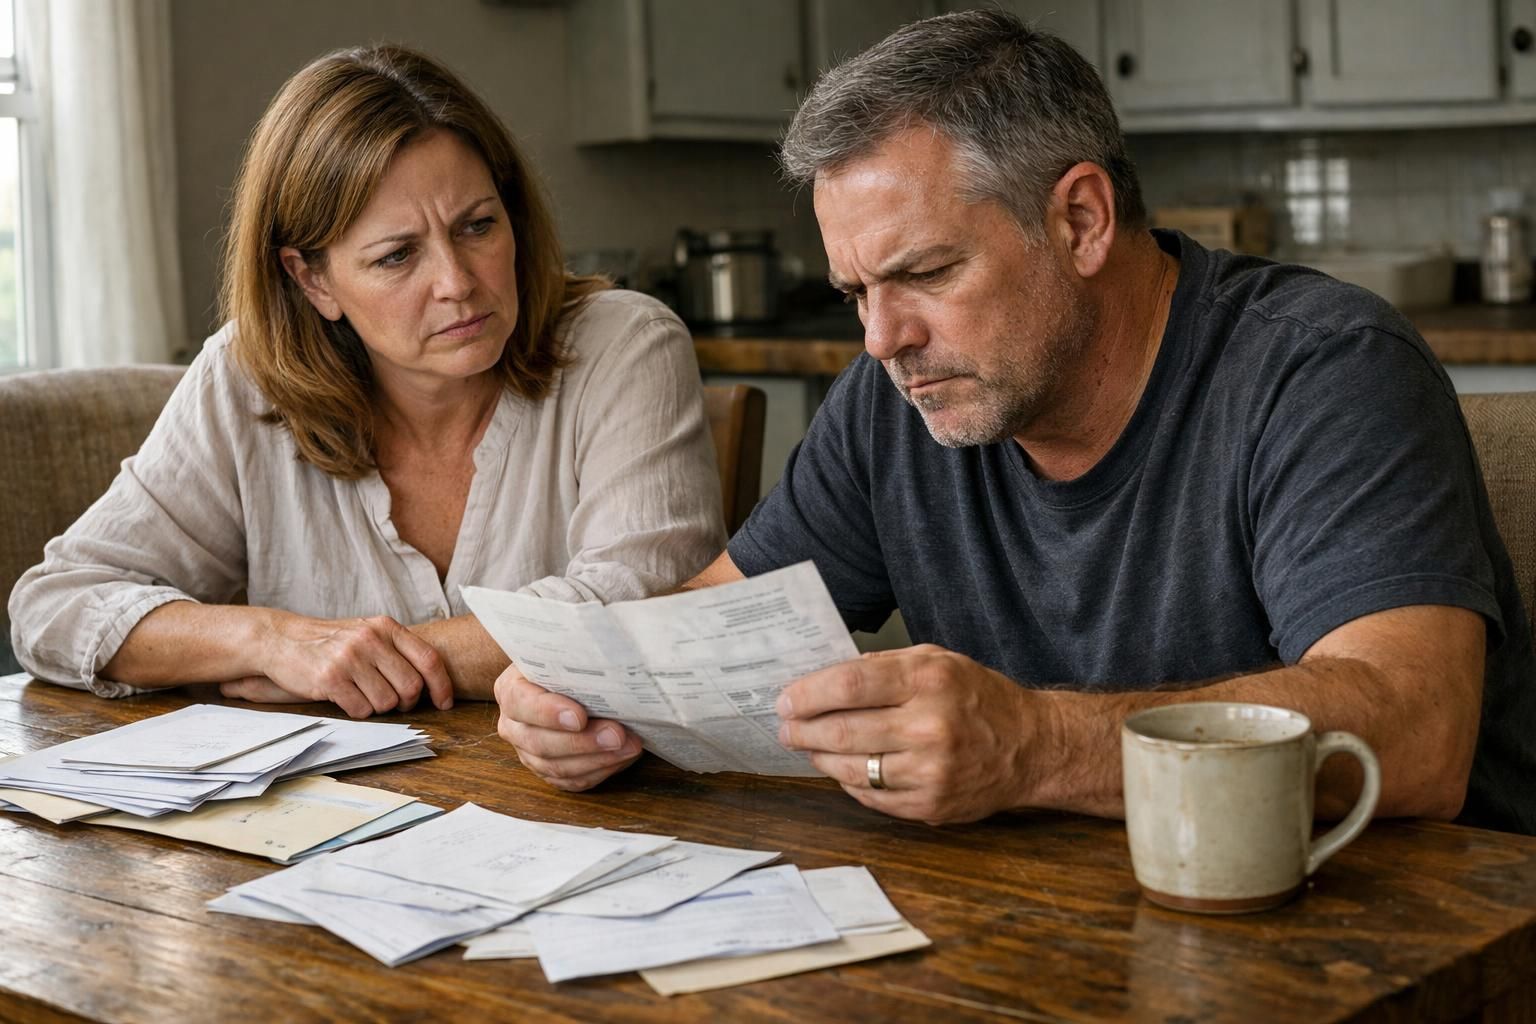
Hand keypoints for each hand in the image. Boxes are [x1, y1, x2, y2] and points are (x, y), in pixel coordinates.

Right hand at [220, 612, 452, 717]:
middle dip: (406, 702)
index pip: (429, 659)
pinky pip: (361, 710)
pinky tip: (346, 698)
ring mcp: (350, 658)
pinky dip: (357, 711)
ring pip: (387, 702)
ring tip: (362, 693)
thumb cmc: (332, 642)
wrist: (282, 640)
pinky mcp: (330, 678)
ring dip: (378, 707)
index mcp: (385, 627)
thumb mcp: (368, 633)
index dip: (442, 686)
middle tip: (393, 701)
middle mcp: (370, 639)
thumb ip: (397, 650)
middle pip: (411, 687)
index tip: (445, 703)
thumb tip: (433, 681)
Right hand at [494, 664, 642, 790]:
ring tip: (629, 747)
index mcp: (510, 689)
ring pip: (557, 767)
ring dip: (597, 759)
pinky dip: (599, 771)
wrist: (561, 678)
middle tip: (618, 734)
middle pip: (540, 742)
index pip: (522, 702)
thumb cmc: (564, 662)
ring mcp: (527, 752)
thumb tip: (611, 654)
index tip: (580, 716)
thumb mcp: (563, 650)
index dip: (549, 712)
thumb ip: (576, 654)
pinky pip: (571, 781)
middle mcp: (513, 724)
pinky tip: (622, 758)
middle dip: (583, 741)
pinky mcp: (547, 770)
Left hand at [776, 645, 1045, 824]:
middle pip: (843, 731)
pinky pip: (871, 797)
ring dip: (820, 759)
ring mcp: (931, 772)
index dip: (808, 694)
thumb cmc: (978, 697)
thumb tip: (825, 676)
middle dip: (803, 731)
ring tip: (809, 747)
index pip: (850, 684)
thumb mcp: (937, 660)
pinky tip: (843, 769)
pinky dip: (850, 783)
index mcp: (929, 680)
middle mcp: (930, 727)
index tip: (785, 700)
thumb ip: (883, 664)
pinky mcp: (931, 805)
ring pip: (851, 770)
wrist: (1032, 747)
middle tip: (785, 727)